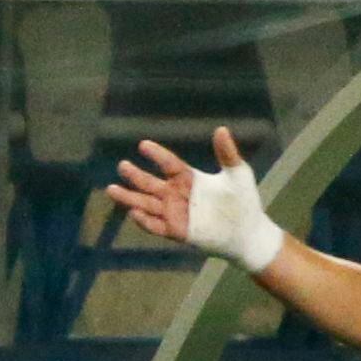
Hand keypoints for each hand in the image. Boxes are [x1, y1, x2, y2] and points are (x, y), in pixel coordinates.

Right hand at [109, 128, 283, 273]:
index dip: (156, 155)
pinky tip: (133, 212)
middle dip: (135, 176)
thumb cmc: (244, 201)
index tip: (143, 145)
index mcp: (189, 179)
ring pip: (146, 204)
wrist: (248, 231)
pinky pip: (156, 225)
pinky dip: (144, 221)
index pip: (168, 164)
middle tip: (122, 165)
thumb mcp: (237, 174)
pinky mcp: (177, 231)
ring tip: (111, 189)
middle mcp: (177, 195)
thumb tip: (221, 129)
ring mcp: (175, 213)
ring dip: (129, 197)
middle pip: (150, 183)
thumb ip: (227, 153)